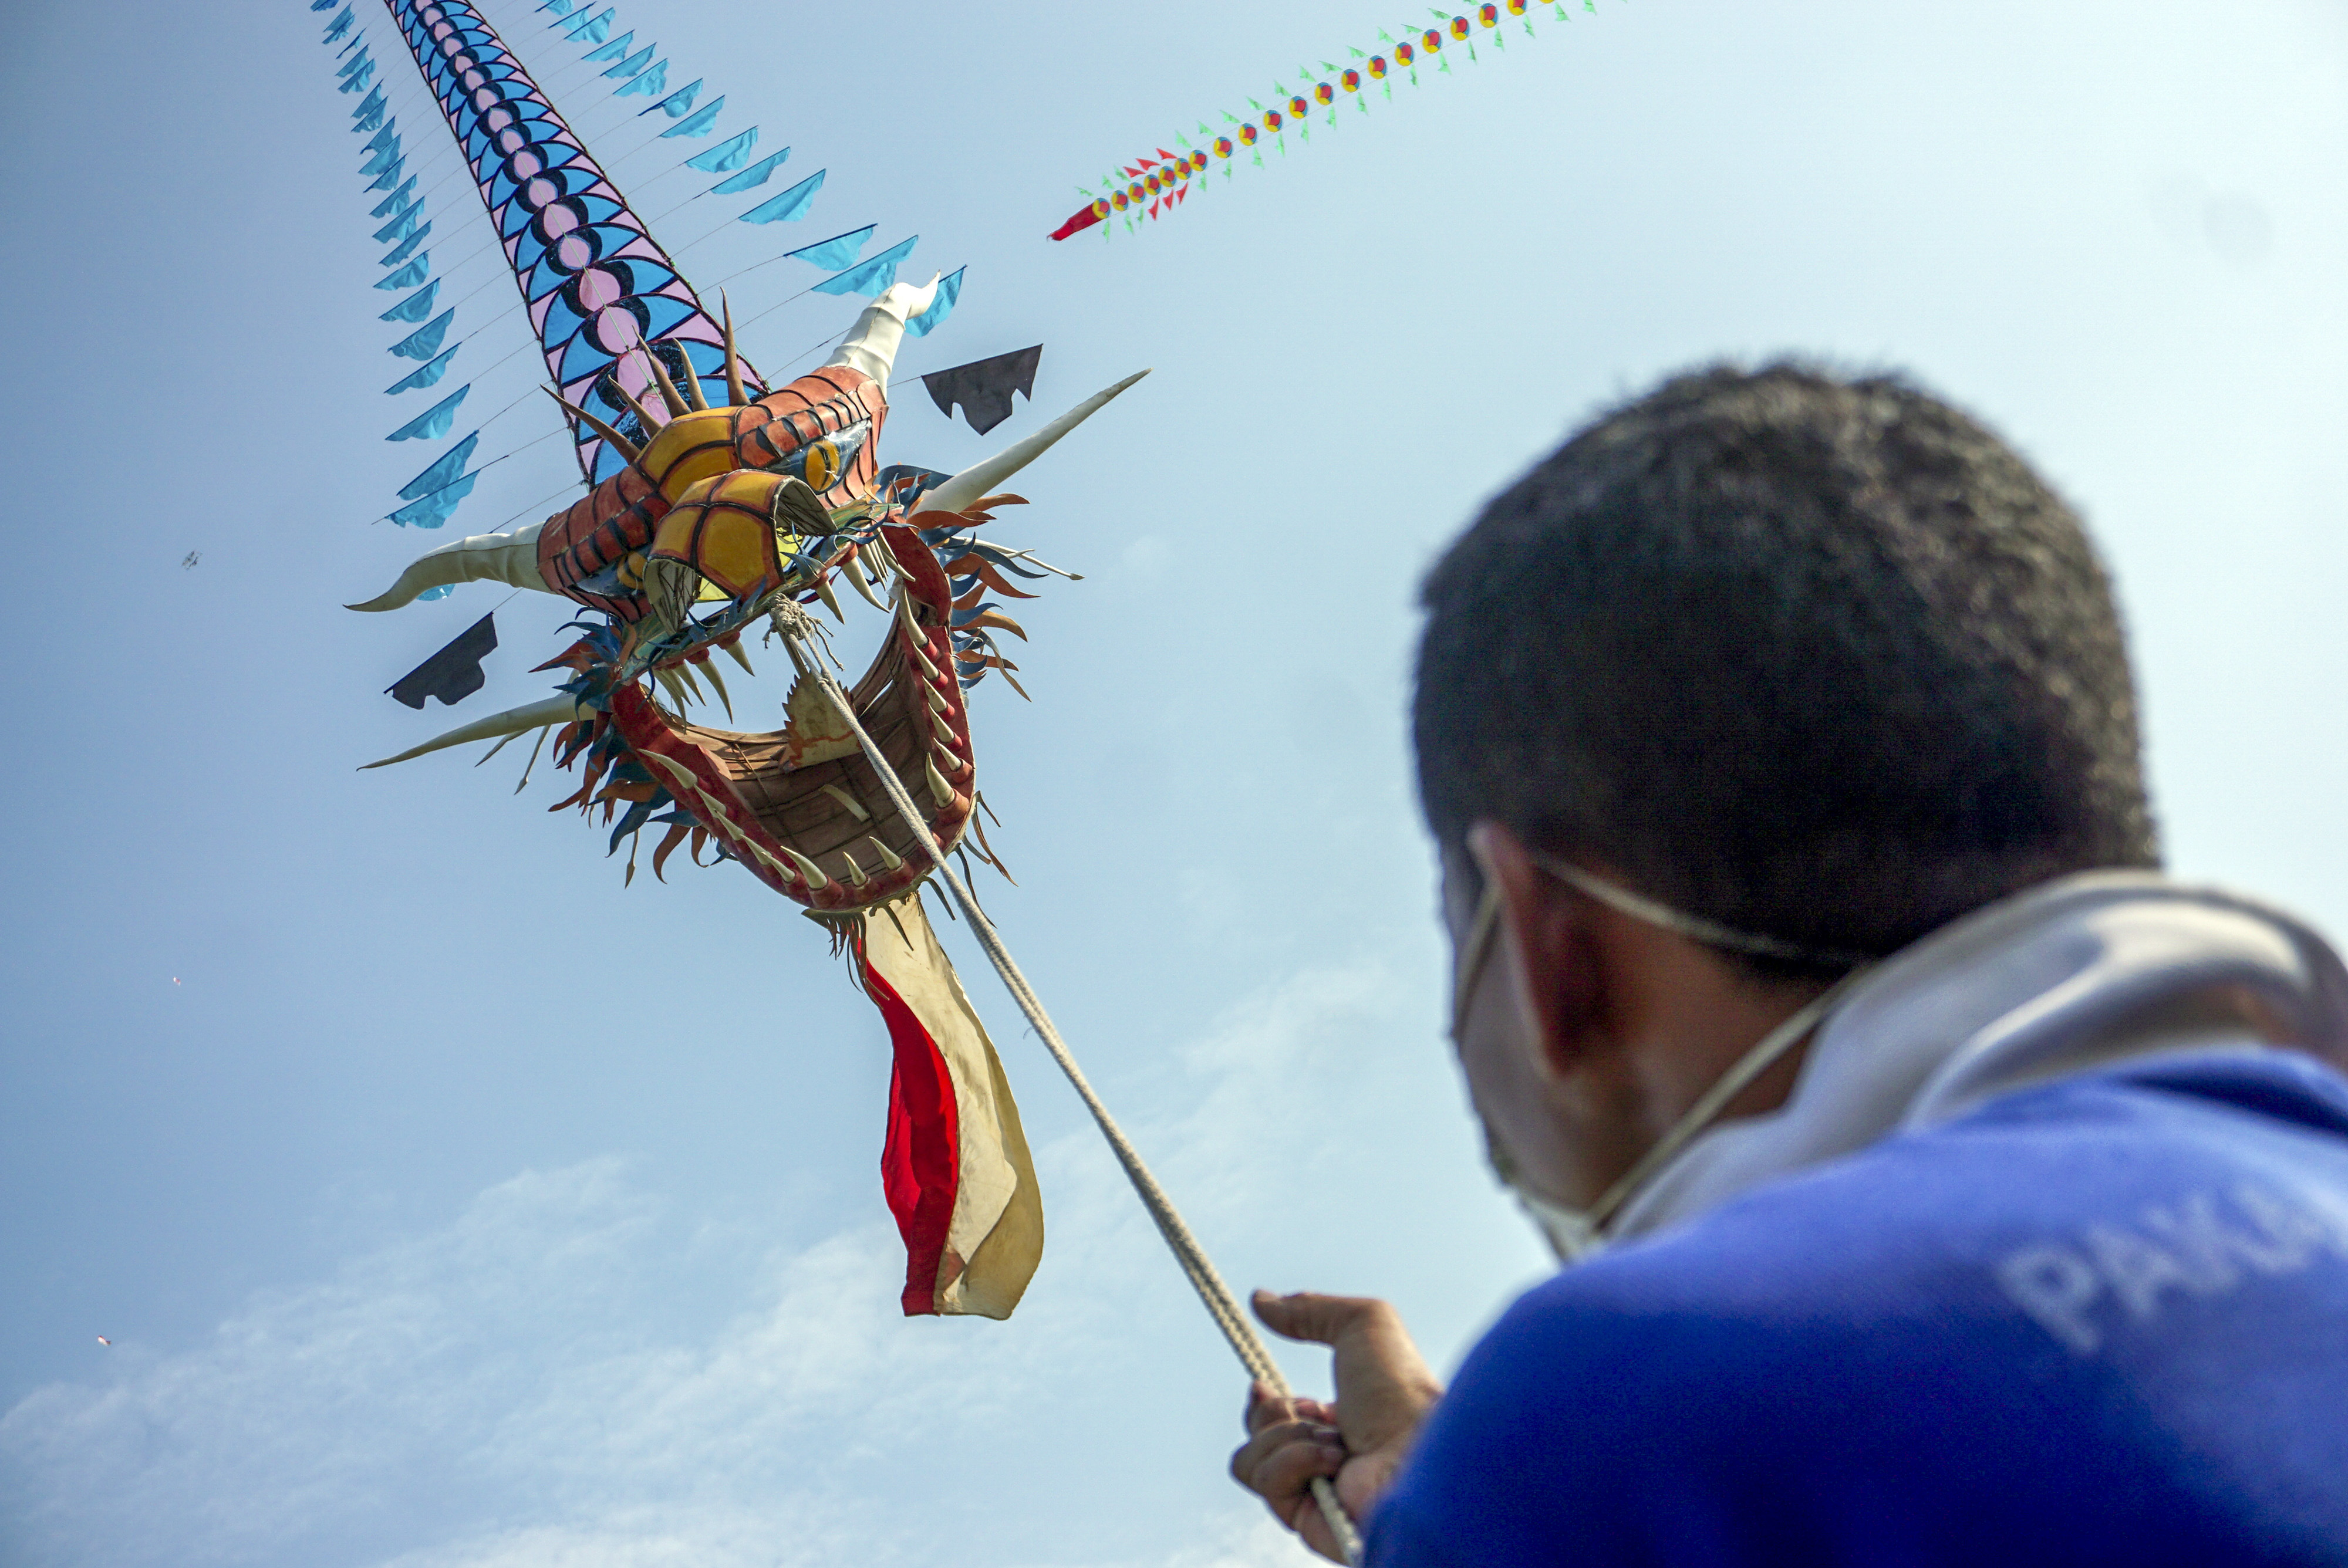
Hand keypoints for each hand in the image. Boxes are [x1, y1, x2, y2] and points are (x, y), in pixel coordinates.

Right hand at [1228, 1291, 1443, 1561]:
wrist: (1421, 1451)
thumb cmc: (1403, 1391)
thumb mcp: (1362, 1324)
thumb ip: (1309, 1308)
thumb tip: (1259, 1299)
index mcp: (1343, 1423)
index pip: (1280, 1418)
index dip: (1265, 1401)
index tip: (1261, 1384)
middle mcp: (1328, 1461)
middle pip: (1256, 1437)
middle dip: (1268, 1414)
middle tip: (1300, 1407)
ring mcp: (1318, 1495)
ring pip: (1250, 1461)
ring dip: (1284, 1436)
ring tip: (1332, 1439)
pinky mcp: (1310, 1523)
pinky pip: (1267, 1484)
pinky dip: (1292, 1462)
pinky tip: (1332, 1461)